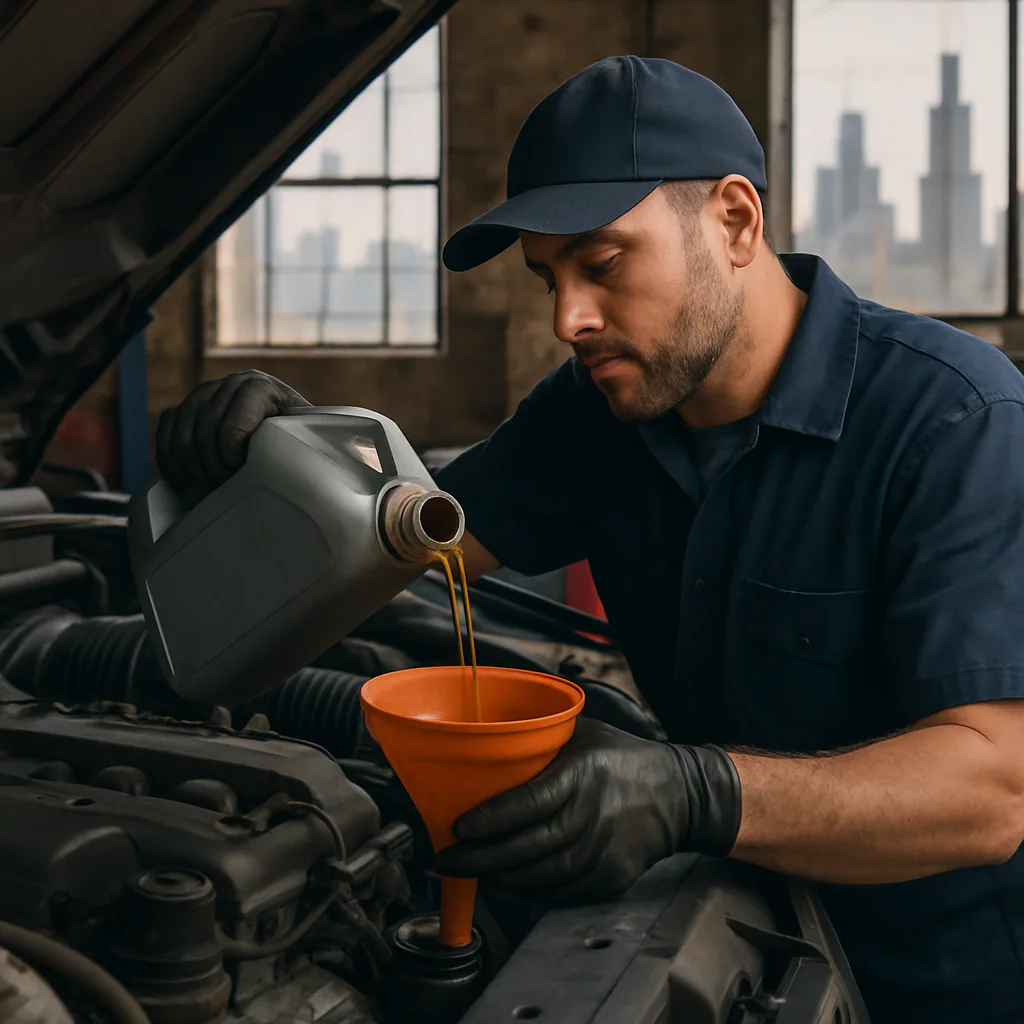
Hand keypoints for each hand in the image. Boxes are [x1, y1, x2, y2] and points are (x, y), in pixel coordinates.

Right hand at [156, 371, 309, 493]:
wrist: (282, 422)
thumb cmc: (294, 435)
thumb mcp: (299, 435)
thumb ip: (292, 443)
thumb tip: (285, 476)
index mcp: (258, 387)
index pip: (230, 428)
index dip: (232, 459)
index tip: (242, 474)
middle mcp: (226, 384)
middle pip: (204, 435)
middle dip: (212, 470)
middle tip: (224, 492)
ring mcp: (200, 394)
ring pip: (180, 439)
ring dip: (192, 472)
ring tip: (209, 492)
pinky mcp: (182, 408)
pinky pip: (164, 438)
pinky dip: (171, 465)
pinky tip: (186, 484)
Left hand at [433, 718, 741, 902]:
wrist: (680, 795)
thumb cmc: (622, 758)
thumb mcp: (585, 734)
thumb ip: (543, 738)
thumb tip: (487, 735)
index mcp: (583, 774)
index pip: (529, 802)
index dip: (491, 819)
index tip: (460, 827)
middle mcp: (594, 815)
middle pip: (528, 846)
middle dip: (480, 858)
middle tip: (447, 859)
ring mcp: (605, 851)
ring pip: (542, 875)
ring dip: (500, 878)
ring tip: (471, 872)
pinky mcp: (612, 878)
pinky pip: (563, 893)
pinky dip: (532, 892)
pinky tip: (509, 883)